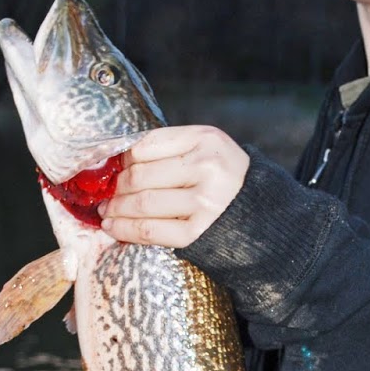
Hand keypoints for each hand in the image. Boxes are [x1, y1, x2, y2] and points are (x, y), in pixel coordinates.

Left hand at [99, 125, 248, 247]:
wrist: (264, 218)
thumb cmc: (226, 181)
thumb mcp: (207, 151)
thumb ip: (172, 151)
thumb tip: (117, 161)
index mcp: (206, 139)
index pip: (147, 145)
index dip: (122, 159)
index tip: (114, 169)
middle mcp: (206, 167)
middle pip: (140, 175)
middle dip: (116, 188)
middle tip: (105, 195)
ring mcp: (204, 201)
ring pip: (142, 204)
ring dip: (116, 209)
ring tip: (105, 211)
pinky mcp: (199, 232)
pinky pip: (150, 231)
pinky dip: (125, 230)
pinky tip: (113, 228)